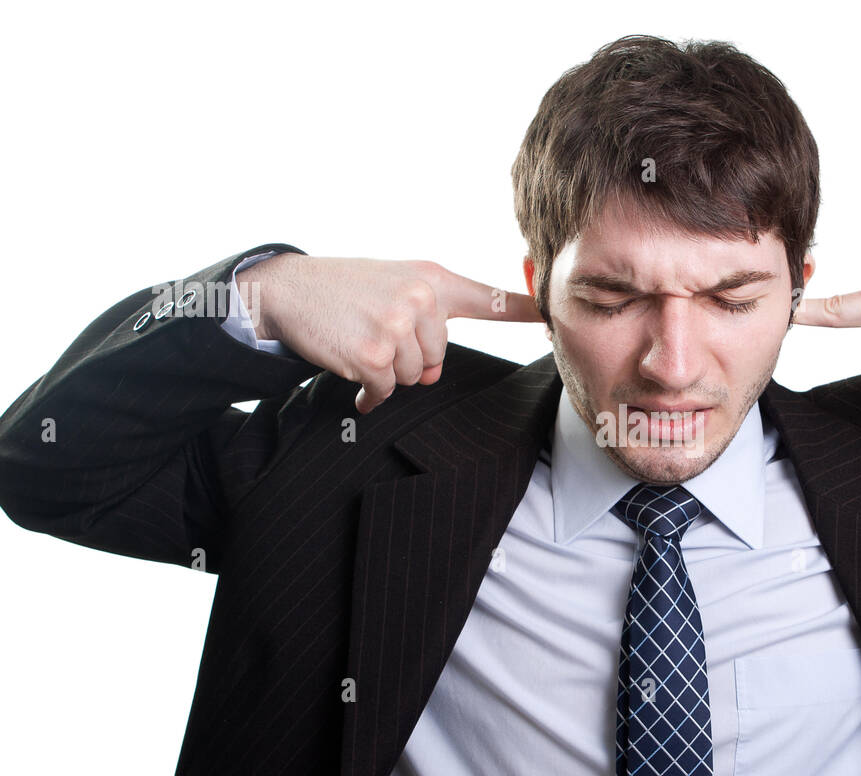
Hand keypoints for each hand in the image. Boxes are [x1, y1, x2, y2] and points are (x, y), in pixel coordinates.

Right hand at [236, 254, 542, 413]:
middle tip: (376, 331)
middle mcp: (421, 298)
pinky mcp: (372, 355)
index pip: (489, 298)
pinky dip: (369, 391)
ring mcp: (397, 326)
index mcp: (433, 279)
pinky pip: (387, 390)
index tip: (551, 316)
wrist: (290, 289)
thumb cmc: (348, 290)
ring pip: (415, 377)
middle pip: (439, 358)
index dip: (524, 310)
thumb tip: (433, 373)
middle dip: (409, 357)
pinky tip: (350, 367)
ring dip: (387, 371)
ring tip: (360, 341)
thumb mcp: (397, 287)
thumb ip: (429, 323)